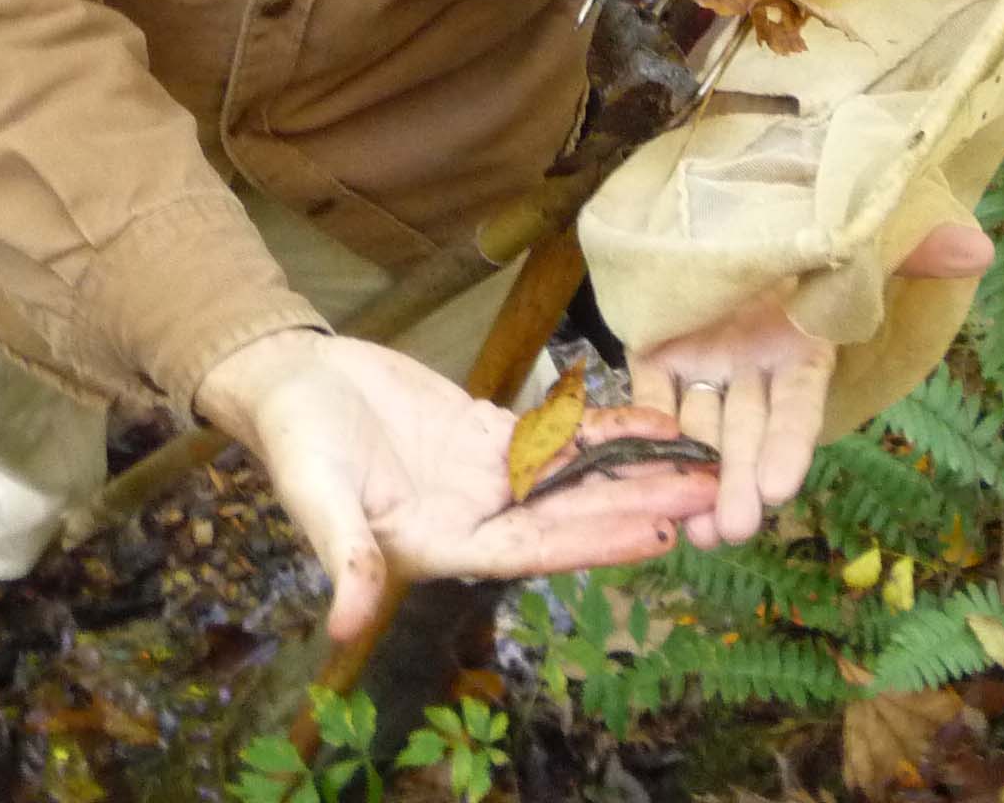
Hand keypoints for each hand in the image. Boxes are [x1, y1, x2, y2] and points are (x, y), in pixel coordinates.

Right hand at [195, 329, 717, 642]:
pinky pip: (553, 436)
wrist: (289, 379)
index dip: (596, 543)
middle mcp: (474, 518)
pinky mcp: (484, 433)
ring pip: (572, 477)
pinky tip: (650, 422)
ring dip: (633, 471)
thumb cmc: (295, 439)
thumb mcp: (315, 494)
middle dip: (640, 506)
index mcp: (441, 545)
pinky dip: (600, 429)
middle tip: (714, 496)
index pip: (534, 551)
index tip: (659, 536)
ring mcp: (484, 475)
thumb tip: (343, 624)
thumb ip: (340, 554)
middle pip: (571, 516)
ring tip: (700, 464)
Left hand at [628, 220, 994, 549]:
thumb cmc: (802, 232)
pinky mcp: (658, 349)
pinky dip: (644, 426)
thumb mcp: (854, 238)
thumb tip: (980, 246)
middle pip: (748, 432)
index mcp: (802, 349)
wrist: (728, 205)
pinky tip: (641, 464)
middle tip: (730, 531)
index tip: (783, 487)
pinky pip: (650, 393)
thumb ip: (909, 246)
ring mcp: (705, 361)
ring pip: (700, 428)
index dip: (792, 443)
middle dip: (742, 482)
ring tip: (689, 529)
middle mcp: (754, 367)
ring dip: (694, 476)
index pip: (800, 403)